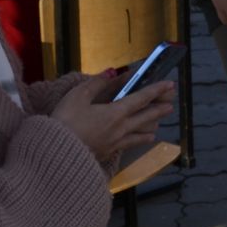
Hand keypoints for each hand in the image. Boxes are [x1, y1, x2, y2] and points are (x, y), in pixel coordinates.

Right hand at [53, 79, 174, 165]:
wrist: (55, 154)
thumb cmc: (65, 122)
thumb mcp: (77, 96)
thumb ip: (96, 83)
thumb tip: (112, 72)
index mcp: (115, 113)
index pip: (141, 99)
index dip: (156, 90)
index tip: (169, 84)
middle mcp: (120, 129)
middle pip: (145, 118)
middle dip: (159, 110)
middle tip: (171, 105)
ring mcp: (115, 143)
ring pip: (139, 135)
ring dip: (150, 128)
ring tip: (157, 126)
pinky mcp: (107, 153)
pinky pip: (128, 145)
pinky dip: (138, 141)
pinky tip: (139, 141)